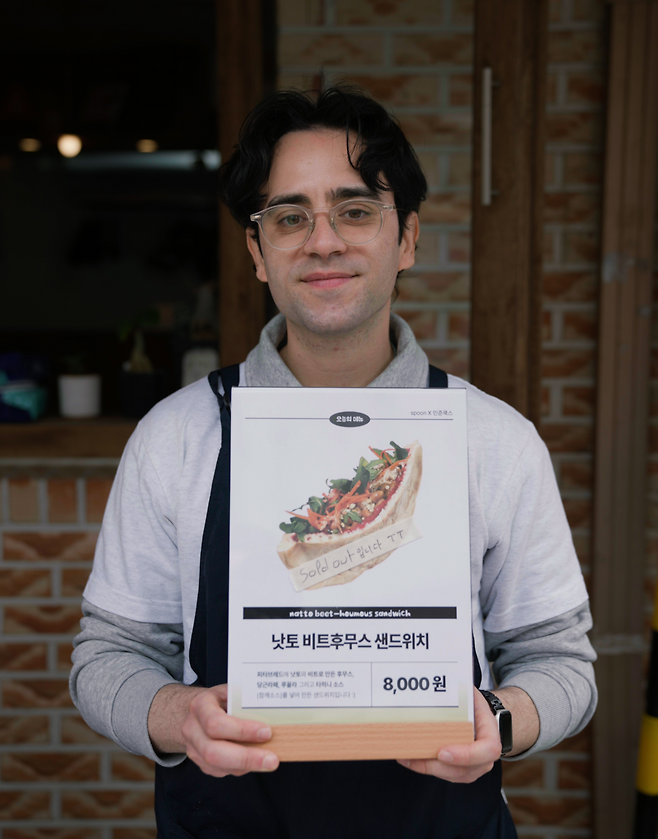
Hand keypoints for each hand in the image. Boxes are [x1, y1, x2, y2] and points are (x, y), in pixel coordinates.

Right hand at [149, 683, 278, 776]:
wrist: (196, 712)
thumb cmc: (218, 700)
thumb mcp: (229, 691)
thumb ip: (245, 699)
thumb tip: (273, 710)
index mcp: (200, 706)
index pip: (216, 723)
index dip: (241, 730)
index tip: (267, 732)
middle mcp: (192, 729)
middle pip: (213, 751)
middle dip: (246, 757)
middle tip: (272, 760)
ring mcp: (193, 749)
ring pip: (217, 765)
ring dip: (246, 766)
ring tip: (269, 762)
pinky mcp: (200, 763)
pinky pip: (221, 771)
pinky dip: (241, 768)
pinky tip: (255, 762)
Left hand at [397, 686, 500, 782]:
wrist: (481, 716)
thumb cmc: (473, 703)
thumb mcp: (470, 693)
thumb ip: (458, 690)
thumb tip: (437, 677)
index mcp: (491, 734)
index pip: (487, 750)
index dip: (466, 755)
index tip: (442, 752)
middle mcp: (485, 756)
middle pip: (465, 769)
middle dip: (436, 765)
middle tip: (413, 757)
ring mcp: (474, 767)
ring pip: (452, 775)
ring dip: (427, 768)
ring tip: (405, 757)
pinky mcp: (460, 771)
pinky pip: (444, 774)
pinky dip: (426, 768)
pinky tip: (409, 759)